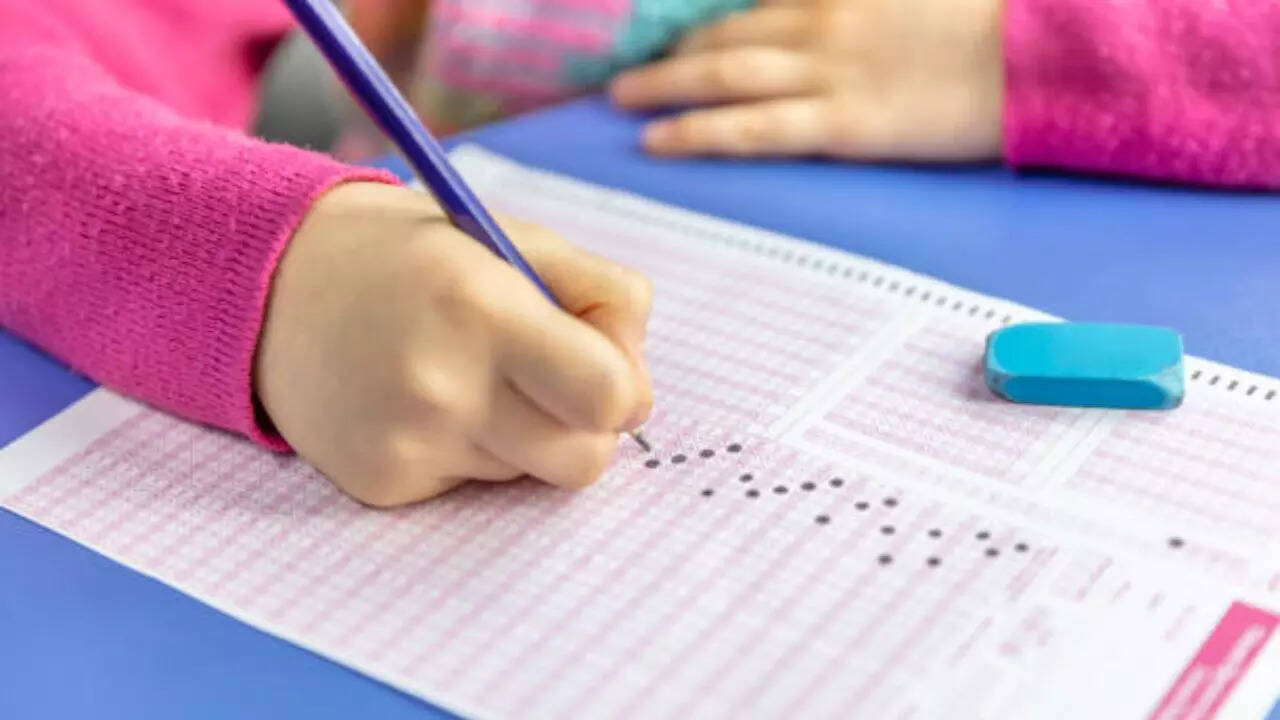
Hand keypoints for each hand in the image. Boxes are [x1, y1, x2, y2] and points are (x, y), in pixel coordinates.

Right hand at [255, 182, 652, 505]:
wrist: (271, 288)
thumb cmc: (412, 257)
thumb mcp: (512, 238)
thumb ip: (600, 295)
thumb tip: (636, 383)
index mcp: (484, 308)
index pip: (610, 397)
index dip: (625, 388)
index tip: (604, 368)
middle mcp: (443, 385)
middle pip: (584, 461)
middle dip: (587, 427)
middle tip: (552, 384)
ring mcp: (407, 444)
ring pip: (530, 476)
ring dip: (524, 434)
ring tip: (468, 378)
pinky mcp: (381, 484)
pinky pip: (472, 486)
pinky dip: (470, 452)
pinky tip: (424, 405)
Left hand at [609, 0, 1003, 161]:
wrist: (1038, 56)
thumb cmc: (986, 23)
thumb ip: (859, 3)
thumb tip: (802, 16)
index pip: (748, 3)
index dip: (700, 19)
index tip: (663, 30)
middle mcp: (820, 24)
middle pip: (723, 36)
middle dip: (669, 51)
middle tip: (622, 67)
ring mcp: (827, 75)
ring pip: (723, 78)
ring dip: (663, 86)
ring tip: (618, 100)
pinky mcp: (843, 126)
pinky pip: (753, 130)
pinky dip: (699, 132)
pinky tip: (658, 139)